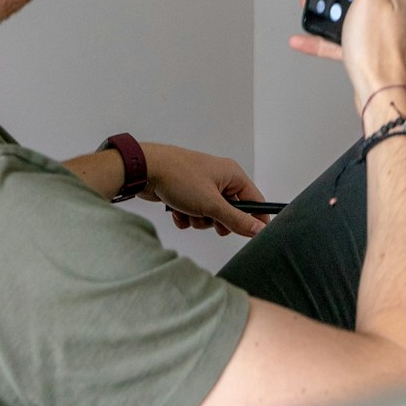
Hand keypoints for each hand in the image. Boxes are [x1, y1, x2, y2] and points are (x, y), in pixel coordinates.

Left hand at [142, 143, 270, 236]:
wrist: (146, 170)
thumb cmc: (179, 178)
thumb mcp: (212, 204)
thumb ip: (237, 219)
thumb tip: (259, 228)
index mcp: (232, 175)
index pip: (255, 200)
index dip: (256, 218)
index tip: (256, 235)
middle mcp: (220, 178)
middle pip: (231, 212)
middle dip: (217, 221)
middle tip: (208, 218)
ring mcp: (202, 185)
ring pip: (210, 216)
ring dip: (198, 220)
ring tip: (187, 211)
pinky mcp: (186, 193)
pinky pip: (194, 214)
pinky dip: (186, 216)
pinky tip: (176, 210)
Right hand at [289, 0, 405, 120]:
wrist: (380, 95)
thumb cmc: (378, 50)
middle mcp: (395, 11)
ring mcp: (383, 31)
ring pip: (354, 12)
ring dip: (332, 8)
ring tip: (311, 3)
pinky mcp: (370, 50)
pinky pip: (344, 39)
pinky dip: (325, 38)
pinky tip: (305, 39)